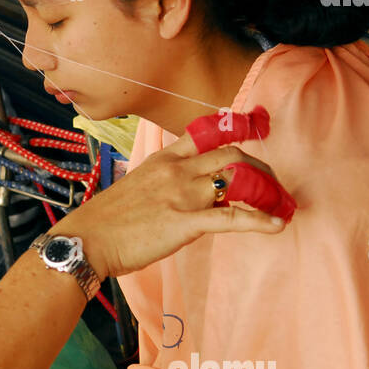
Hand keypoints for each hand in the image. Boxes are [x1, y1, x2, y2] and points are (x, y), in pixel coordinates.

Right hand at [52, 126, 290, 279]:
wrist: (87, 239)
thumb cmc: (107, 220)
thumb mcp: (136, 187)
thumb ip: (162, 183)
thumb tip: (180, 193)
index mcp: (163, 159)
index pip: (206, 133)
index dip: (235, 129)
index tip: (255, 130)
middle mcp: (177, 169)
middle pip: (232, 155)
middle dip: (261, 168)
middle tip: (274, 184)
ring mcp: (182, 194)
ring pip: (238, 180)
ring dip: (267, 193)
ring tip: (280, 206)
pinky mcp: (186, 222)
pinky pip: (232, 217)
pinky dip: (260, 221)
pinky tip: (277, 225)